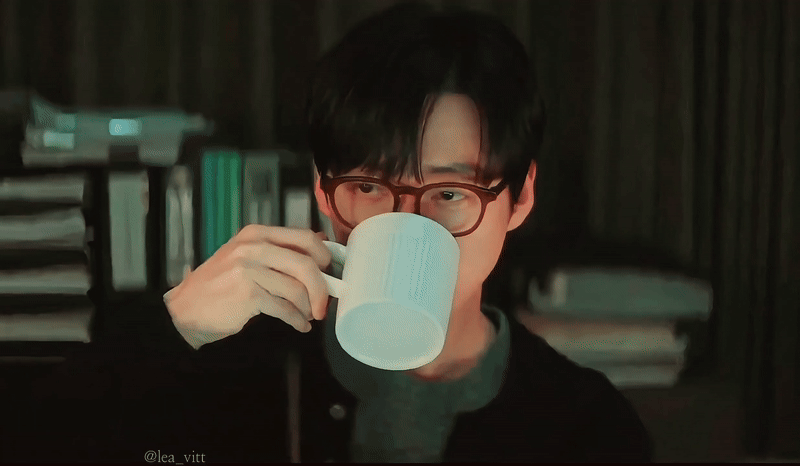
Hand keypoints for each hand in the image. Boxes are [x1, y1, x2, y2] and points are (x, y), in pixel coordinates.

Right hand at [164, 224, 332, 348]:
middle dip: (322, 288)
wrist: (186, 308)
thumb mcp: (246, 257)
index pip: (304, 237)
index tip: (329, 271)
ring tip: (306, 316)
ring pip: (297, 289)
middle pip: (305, 264)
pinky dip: (296, 320)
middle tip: (324, 304)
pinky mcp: (248, 294)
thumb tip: (320, 244)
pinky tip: (299, 325)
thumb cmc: (219, 284)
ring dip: (308, 308)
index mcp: (256, 234)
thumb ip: (279, 250)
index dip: (323, 255)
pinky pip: (284, 308)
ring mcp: (249, 270)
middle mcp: (252, 247)